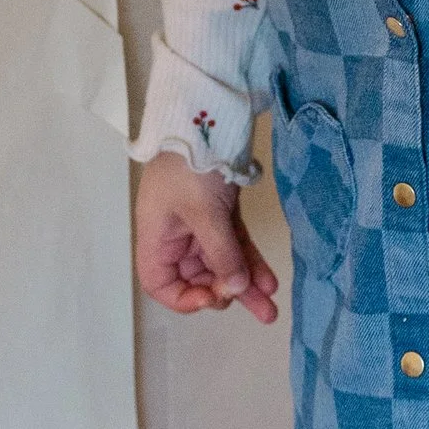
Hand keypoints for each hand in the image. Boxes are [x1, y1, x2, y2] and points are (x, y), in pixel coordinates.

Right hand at [134, 152, 278, 324]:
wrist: (206, 117)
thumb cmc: (190, 167)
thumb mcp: (204, 212)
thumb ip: (222, 253)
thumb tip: (238, 289)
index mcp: (157, 237)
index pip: (161, 283)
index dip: (183, 299)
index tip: (210, 298)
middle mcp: (176, 236)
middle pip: (197, 278)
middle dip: (224, 293)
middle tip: (250, 300)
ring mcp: (201, 224)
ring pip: (222, 264)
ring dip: (244, 285)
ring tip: (270, 310)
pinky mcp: (222, 212)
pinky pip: (236, 245)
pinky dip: (251, 262)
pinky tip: (269, 281)